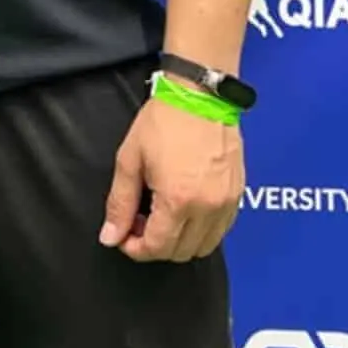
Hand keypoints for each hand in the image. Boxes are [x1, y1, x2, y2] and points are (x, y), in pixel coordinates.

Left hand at [99, 94, 243, 262]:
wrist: (200, 95)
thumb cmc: (164, 121)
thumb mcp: (130, 160)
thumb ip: (120, 203)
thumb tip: (110, 236)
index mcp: (178, 200)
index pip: (157, 248)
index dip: (135, 249)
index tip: (124, 235)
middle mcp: (207, 207)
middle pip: (180, 252)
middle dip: (155, 245)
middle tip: (139, 221)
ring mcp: (226, 203)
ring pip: (203, 246)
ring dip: (179, 241)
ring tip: (161, 215)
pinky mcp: (237, 194)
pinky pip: (220, 231)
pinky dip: (201, 231)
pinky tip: (184, 210)